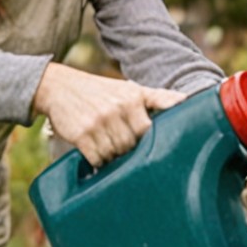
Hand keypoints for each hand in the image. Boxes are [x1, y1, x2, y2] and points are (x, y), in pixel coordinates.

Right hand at [32, 63, 184, 166]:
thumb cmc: (101, 91)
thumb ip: (160, 97)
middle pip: (131, 145)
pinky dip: (96, 160)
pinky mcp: (81, 134)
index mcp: (132, 98)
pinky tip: (94, 150)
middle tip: (117, 141)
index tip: (140, 141)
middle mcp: (117, 109)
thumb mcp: (131, 90)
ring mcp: (98, 122)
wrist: (59, 87)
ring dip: (111, 155)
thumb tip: (187, 100)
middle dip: (126, 148)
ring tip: (105, 144)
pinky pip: (97, 159)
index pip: (148, 131)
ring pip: (115, 154)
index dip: (144, 140)